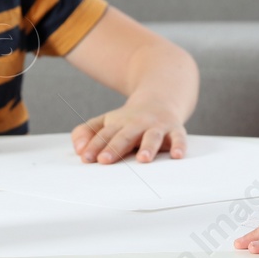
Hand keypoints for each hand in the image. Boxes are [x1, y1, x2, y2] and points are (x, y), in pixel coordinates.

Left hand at [71, 99, 186, 163]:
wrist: (161, 97)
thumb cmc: (131, 118)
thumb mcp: (106, 121)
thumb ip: (87, 133)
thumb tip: (79, 149)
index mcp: (119, 123)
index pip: (104, 135)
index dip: (94, 146)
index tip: (86, 158)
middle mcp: (138, 124)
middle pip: (125, 136)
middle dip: (115, 148)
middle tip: (105, 160)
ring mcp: (157, 126)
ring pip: (152, 136)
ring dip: (148, 147)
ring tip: (143, 159)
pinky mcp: (175, 130)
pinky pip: (179, 138)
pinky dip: (179, 146)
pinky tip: (177, 155)